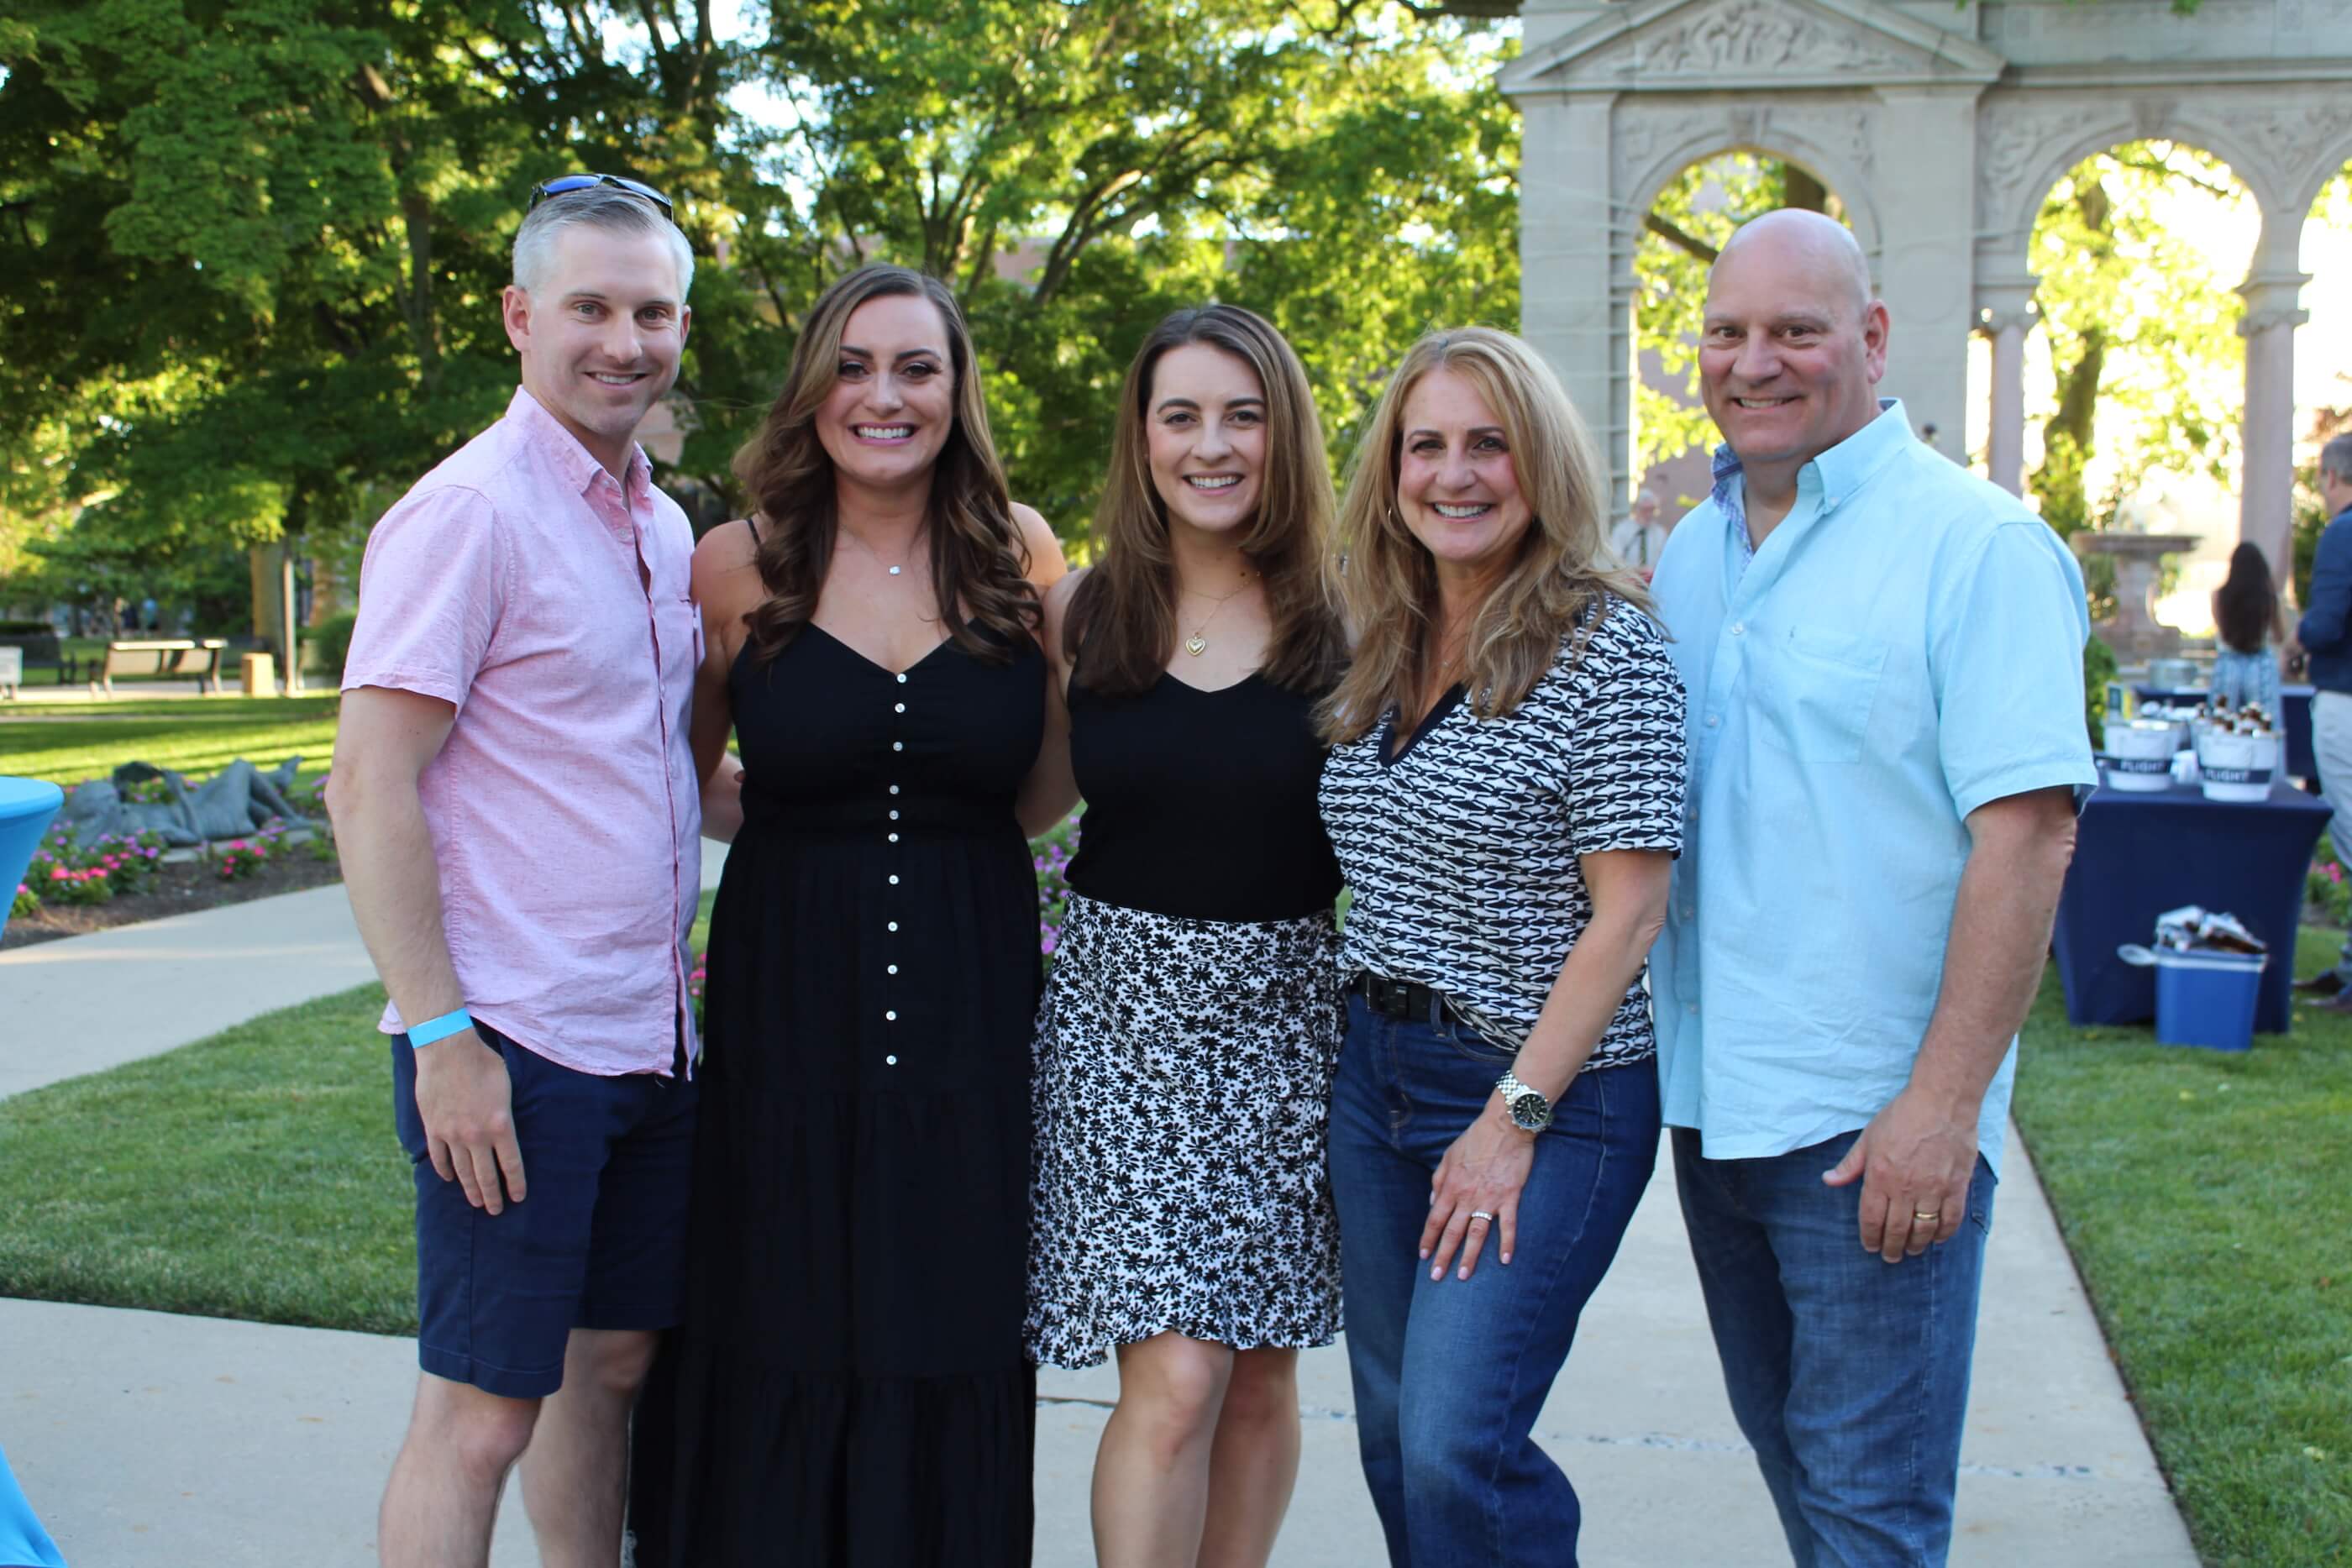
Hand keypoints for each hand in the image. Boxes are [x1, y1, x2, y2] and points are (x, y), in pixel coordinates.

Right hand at [413, 1028, 525, 1213]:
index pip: (512, 1165)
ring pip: (463, 1172)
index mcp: (500, 1125)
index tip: (518, 1197)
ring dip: (471, 1190)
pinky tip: (451, 1179)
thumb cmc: (483, 1063)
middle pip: (487, 1175)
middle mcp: (477, 1136)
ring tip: (477, 1203)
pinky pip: (440, 1158)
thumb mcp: (506, 1086)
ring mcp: (452, 1135)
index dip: (516, 1184)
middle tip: (497, 1210)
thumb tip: (507, 1129)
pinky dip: (446, 1171)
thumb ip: (507, 1113)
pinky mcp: (433, 1129)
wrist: (447, 1049)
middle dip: (493, 1196)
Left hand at [1419, 1096, 1535, 1281]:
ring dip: (1469, 1257)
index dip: (1428, 1239)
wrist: (1505, 1126)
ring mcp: (1489, 1198)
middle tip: (1436, 1277)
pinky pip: (1508, 1225)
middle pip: (1452, 1232)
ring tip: (1463, 1275)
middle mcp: (1467, 1196)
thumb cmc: (1476, 1138)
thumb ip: (1439, 1179)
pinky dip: (1507, 1243)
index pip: (1435, 1219)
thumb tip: (1433, 1201)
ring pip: (1476, 1233)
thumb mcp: (1448, 1155)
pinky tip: (1505, 1260)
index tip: (1424, 1256)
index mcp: (1451, 1186)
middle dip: (1443, 1256)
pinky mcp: (1510, 1197)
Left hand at [1822, 1087, 1976, 1261]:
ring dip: (1916, 1245)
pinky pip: (1951, 1220)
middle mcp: (1905, 1189)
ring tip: (1911, 1251)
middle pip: (1897, 1230)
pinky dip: (1943, 1234)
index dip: (1870, 1237)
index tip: (1870, 1247)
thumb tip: (1828, 1180)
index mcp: (1880, 1177)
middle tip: (1890, 1257)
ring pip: (1923, 1230)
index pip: (1871, 1219)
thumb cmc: (1902, 1117)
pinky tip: (1937, 1238)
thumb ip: (1850, 1164)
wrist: (1941, 1103)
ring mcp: (1933, 1190)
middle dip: (1891, 1248)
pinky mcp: (1956, 1187)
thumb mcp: (1868, 1137)